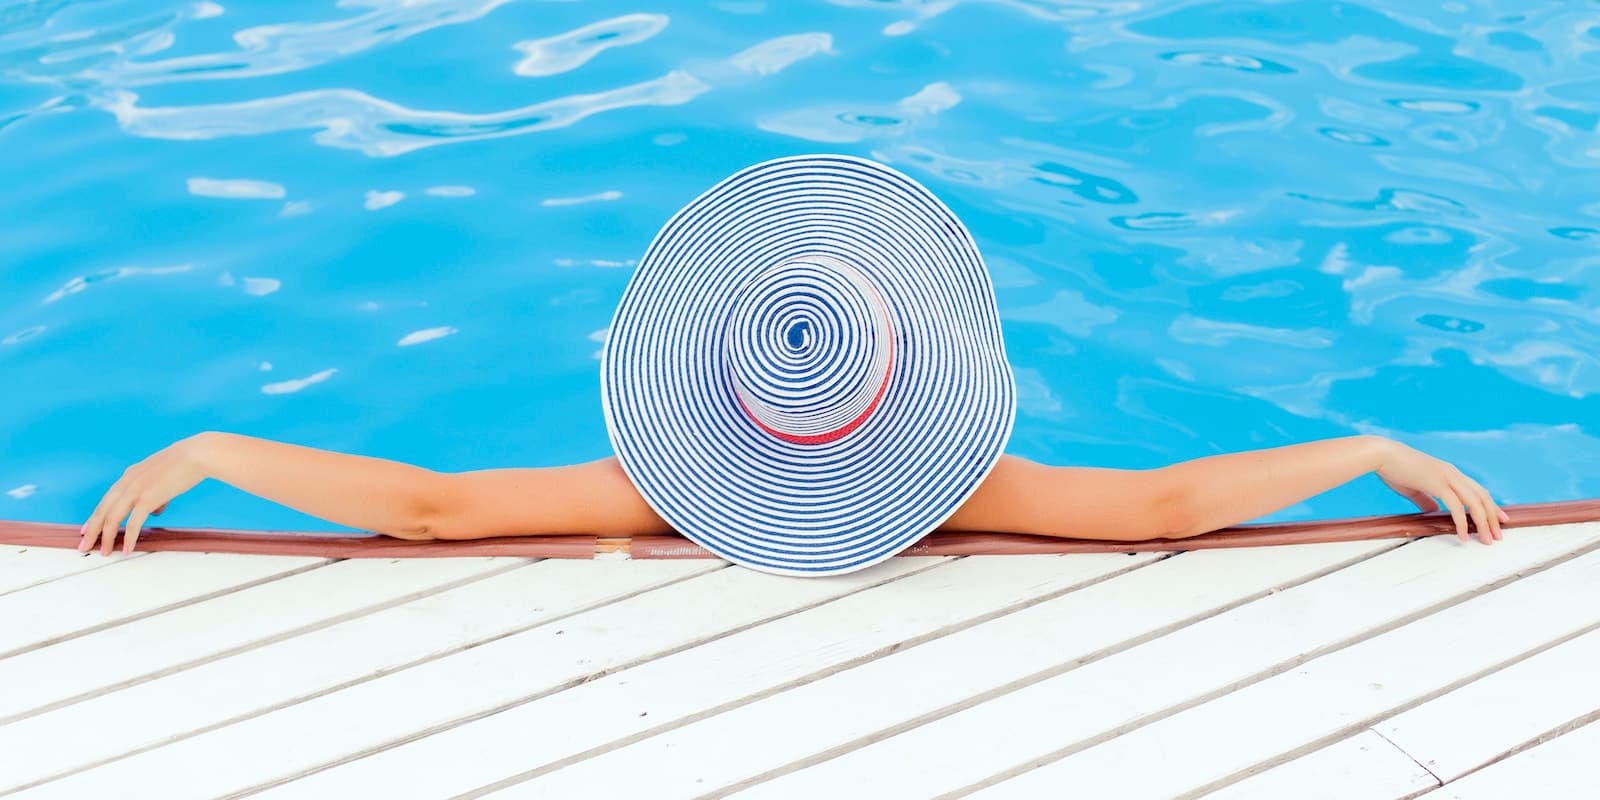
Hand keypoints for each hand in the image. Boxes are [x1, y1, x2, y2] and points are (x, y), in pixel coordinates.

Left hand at [80, 432, 212, 555]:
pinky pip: (134, 522)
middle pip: (102, 510)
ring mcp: (136, 490)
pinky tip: (127, 548)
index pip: (106, 500)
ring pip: (112, 518)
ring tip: (104, 551)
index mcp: (129, 476)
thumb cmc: (184, 464)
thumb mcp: (162, 477)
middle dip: (92, 530)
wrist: (195, 455)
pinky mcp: (148, 498)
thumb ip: (155, 494)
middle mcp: (127, 482)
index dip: (96, 516)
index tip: (88, 529)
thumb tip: (155, 509)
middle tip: (85, 545)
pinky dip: (129, 537)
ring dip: (107, 537)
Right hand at [1374, 438, 1506, 544]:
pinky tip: (1463, 536)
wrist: (1382, 455)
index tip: (1498, 519)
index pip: (1477, 490)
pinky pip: (1456, 507)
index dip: (1489, 505)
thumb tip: (1433, 511)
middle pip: (1482, 497)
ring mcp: (1447, 477)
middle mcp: (1453, 473)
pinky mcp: (1438, 484)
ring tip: (1487, 539)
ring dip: (1483, 523)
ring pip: (1475, 502)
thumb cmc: (1393, 469)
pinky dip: (1462, 522)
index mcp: (1449, 472)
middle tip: (1498, 534)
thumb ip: (1425, 499)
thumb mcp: (1413, 487)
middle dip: (1492, 517)